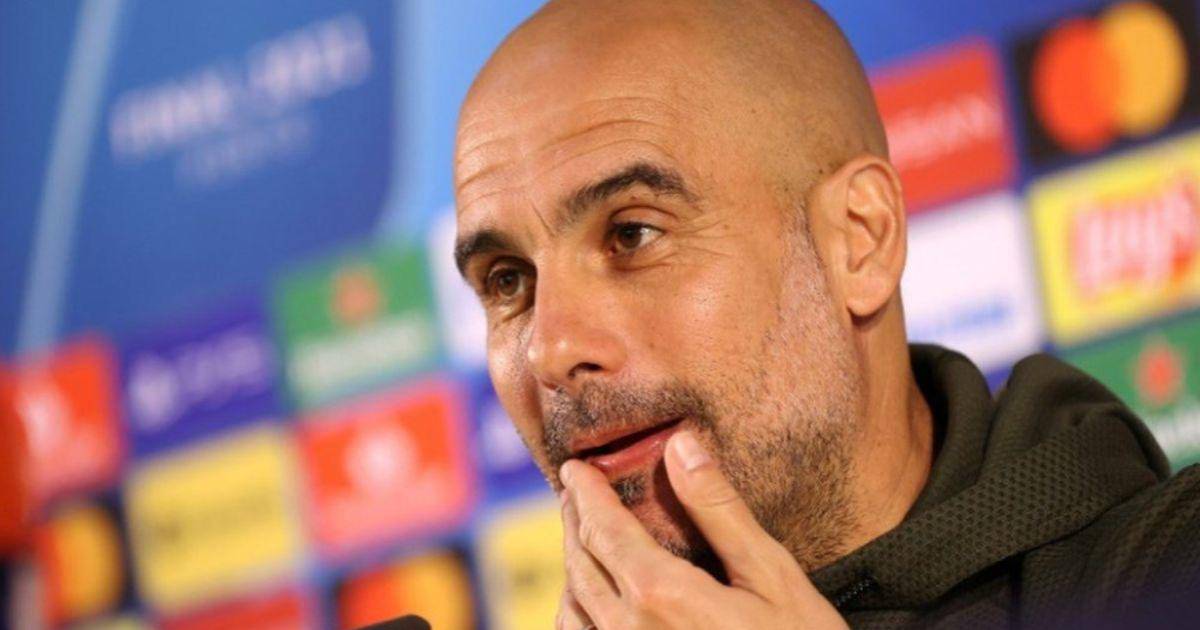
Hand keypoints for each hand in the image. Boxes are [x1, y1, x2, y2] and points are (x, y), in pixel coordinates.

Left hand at [555, 430, 849, 628]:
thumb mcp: (773, 577)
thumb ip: (719, 511)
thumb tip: (681, 447)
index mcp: (660, 595)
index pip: (603, 529)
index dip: (586, 494)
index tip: (575, 468)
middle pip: (580, 563)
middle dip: (574, 521)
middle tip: (575, 493)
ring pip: (573, 607)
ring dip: (572, 566)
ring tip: (581, 538)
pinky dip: (576, 613)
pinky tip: (589, 602)